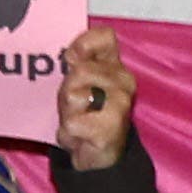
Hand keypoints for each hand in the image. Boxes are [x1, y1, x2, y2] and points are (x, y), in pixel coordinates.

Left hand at [56, 24, 137, 172]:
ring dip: (67, 110)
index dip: (83, 45)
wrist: (98, 154)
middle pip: (80, 69)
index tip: (71, 60)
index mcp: (116, 66)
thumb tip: (71, 55)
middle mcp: (124, 81)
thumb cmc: (87, 112)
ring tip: (76, 117)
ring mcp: (120, 105)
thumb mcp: (78, 80)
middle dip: (67, 87)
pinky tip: (79, 134)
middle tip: (73, 104)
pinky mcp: (110, 129)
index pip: (104, 38)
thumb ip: (77, 60)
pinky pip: (74, 122)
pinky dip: (70, 131)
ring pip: (74, 94)